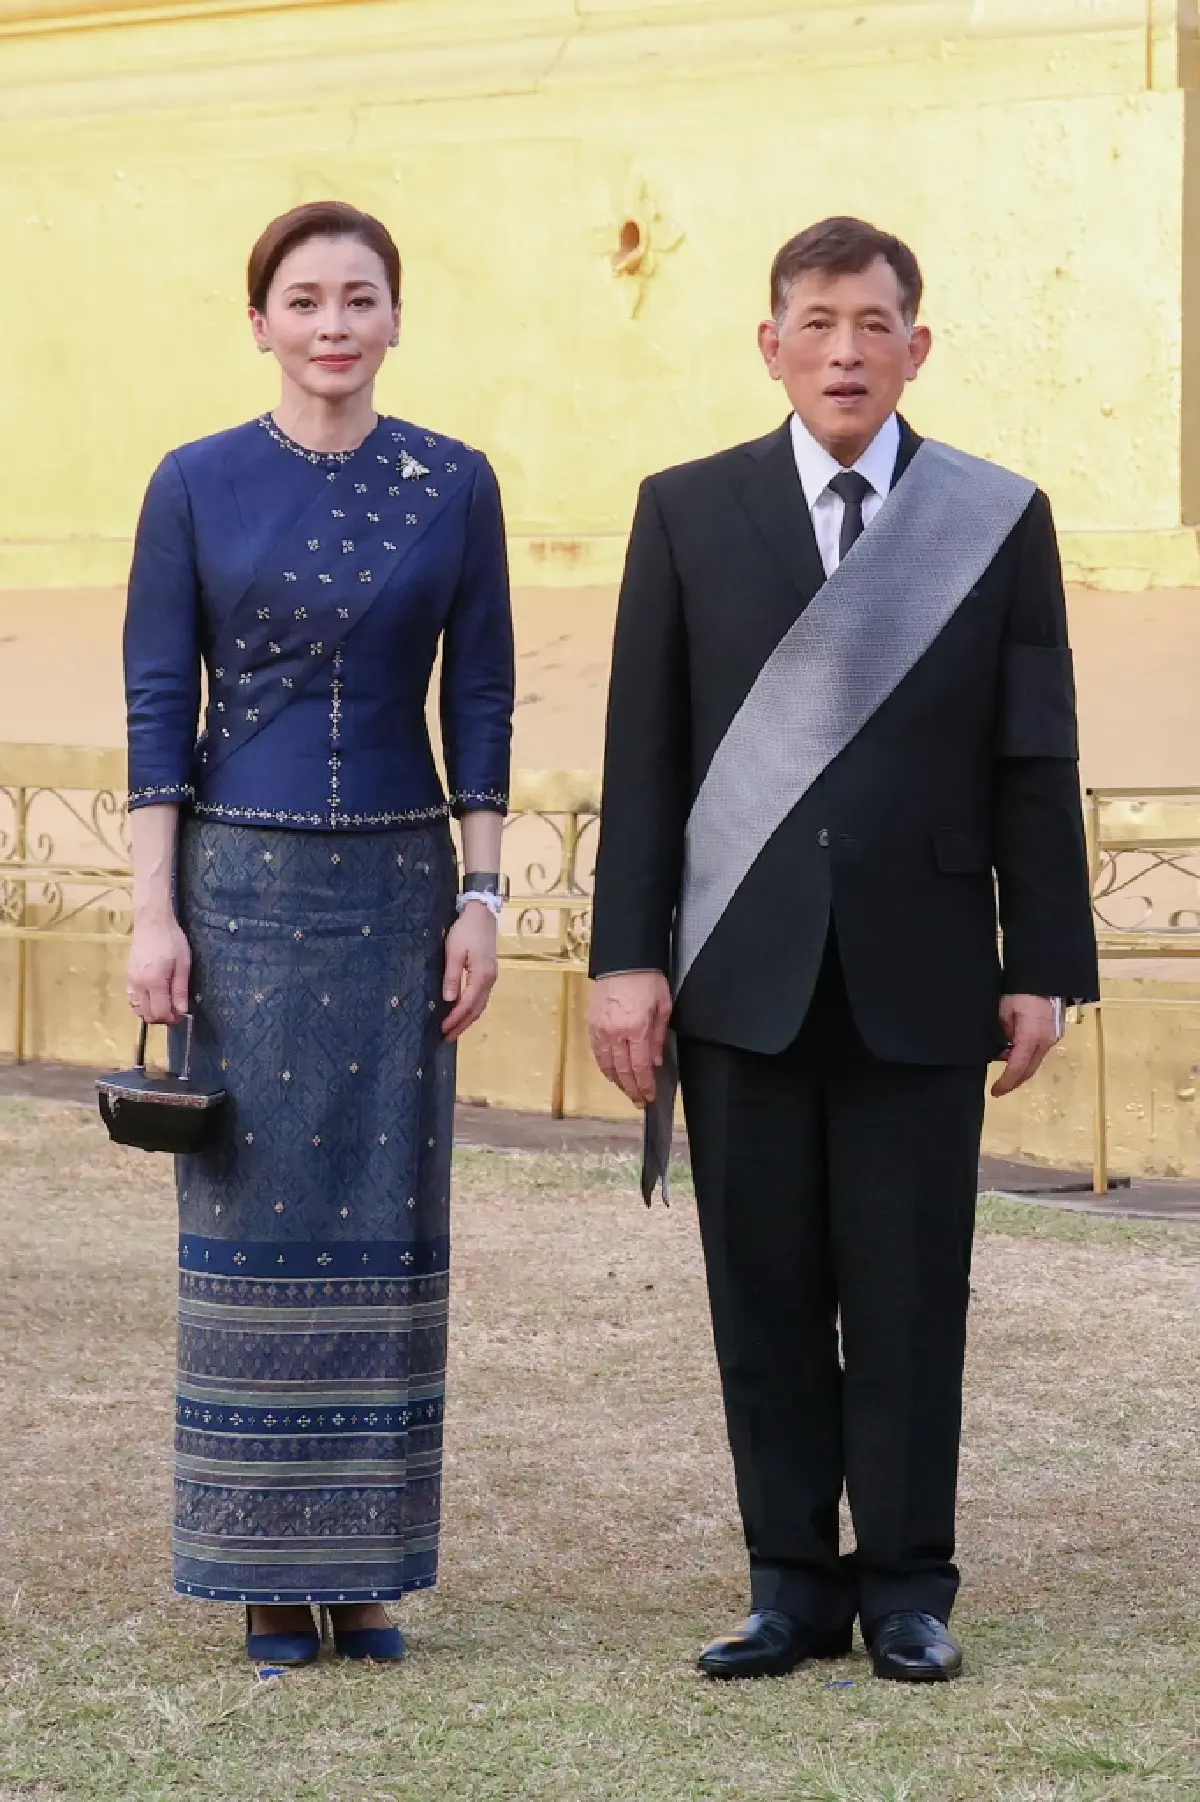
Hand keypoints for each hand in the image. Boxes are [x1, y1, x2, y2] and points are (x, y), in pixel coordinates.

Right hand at [127, 913, 191, 1025]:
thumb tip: (182, 1011)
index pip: (160, 1013)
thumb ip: (181, 989)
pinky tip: (154, 997)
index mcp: (154, 982)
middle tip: (176, 1011)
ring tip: (166, 1004)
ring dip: (152, 1012)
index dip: (172, 1019)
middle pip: (147, 1015)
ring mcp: (130, 981)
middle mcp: (138, 985)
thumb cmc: (171, 940)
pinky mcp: (128, 976)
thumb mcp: (183, 964)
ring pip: (138, 1009)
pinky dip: (143, 1005)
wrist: (152, 922)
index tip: (183, 1015)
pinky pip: (132, 999)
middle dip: (162, 1018)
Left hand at [441, 902, 498, 1040]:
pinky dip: (472, 1009)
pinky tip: (463, 1012)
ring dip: (468, 1019)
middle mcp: (490, 980)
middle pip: (477, 1010)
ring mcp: (492, 977)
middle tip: (447, 1038)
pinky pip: (481, 998)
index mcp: (481, 976)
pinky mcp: (489, 973)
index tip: (442, 1029)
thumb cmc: (465, 930)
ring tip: (454, 1029)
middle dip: (462, 1025)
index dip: (455, 1019)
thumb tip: (449, 1000)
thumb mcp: (454, 952)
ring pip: (481, 1005)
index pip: (467, 1005)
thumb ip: (452, 976)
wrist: (482, 913)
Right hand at [588, 971, 672, 1107]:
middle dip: (631, 1089)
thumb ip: (659, 1036)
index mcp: (636, 1028)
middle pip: (622, 1070)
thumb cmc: (647, 979)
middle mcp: (616, 1032)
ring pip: (607, 1064)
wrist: (624, 960)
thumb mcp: (663, 1006)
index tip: (649, 1096)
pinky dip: (604, 1066)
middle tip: (639, 1101)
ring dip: (617, 1081)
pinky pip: (596, 1052)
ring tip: (626, 1091)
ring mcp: (601, 1029)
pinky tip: (611, 1073)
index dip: (644, 1085)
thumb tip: (655, 1061)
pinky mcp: (592, 1024)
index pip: (640, 1067)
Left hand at [990, 993, 1061, 1097]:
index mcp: (1031, 1037)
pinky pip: (1039, 1051)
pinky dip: (1027, 1057)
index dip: (1006, 1083)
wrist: (1046, 976)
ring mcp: (1053, 1038)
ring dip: (1021, 1068)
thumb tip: (1001, 1051)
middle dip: (1014, 1081)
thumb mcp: (1003, 1011)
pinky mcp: (1055, 1032)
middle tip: (1000, 1088)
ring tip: (1005, 1070)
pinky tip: (1015, 1053)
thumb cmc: (1021, 991)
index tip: (995, 1091)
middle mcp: (1046, 1042)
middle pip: (1029, 1070)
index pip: (1017, 1068)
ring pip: (1035, 1061)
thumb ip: (1002, 1034)